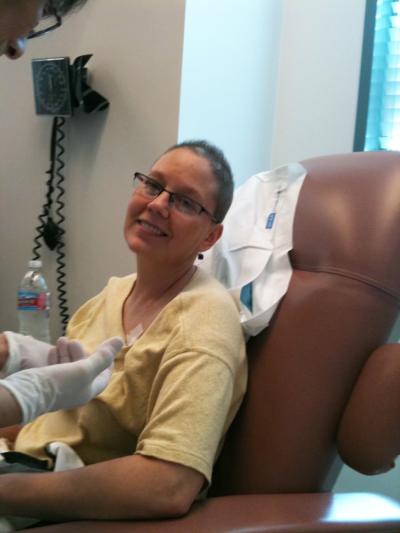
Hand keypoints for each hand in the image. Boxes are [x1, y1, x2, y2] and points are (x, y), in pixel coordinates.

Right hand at [0, 337, 122, 423]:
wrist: (27, 393)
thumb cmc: (62, 382)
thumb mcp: (86, 369)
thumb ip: (103, 356)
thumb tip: (120, 341)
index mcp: (89, 390)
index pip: (104, 375)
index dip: (107, 360)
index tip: (105, 346)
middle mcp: (77, 390)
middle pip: (85, 368)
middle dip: (81, 352)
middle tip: (74, 342)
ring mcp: (62, 386)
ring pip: (69, 365)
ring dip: (68, 351)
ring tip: (62, 340)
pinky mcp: (48, 382)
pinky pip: (56, 366)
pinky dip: (57, 356)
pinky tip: (54, 349)